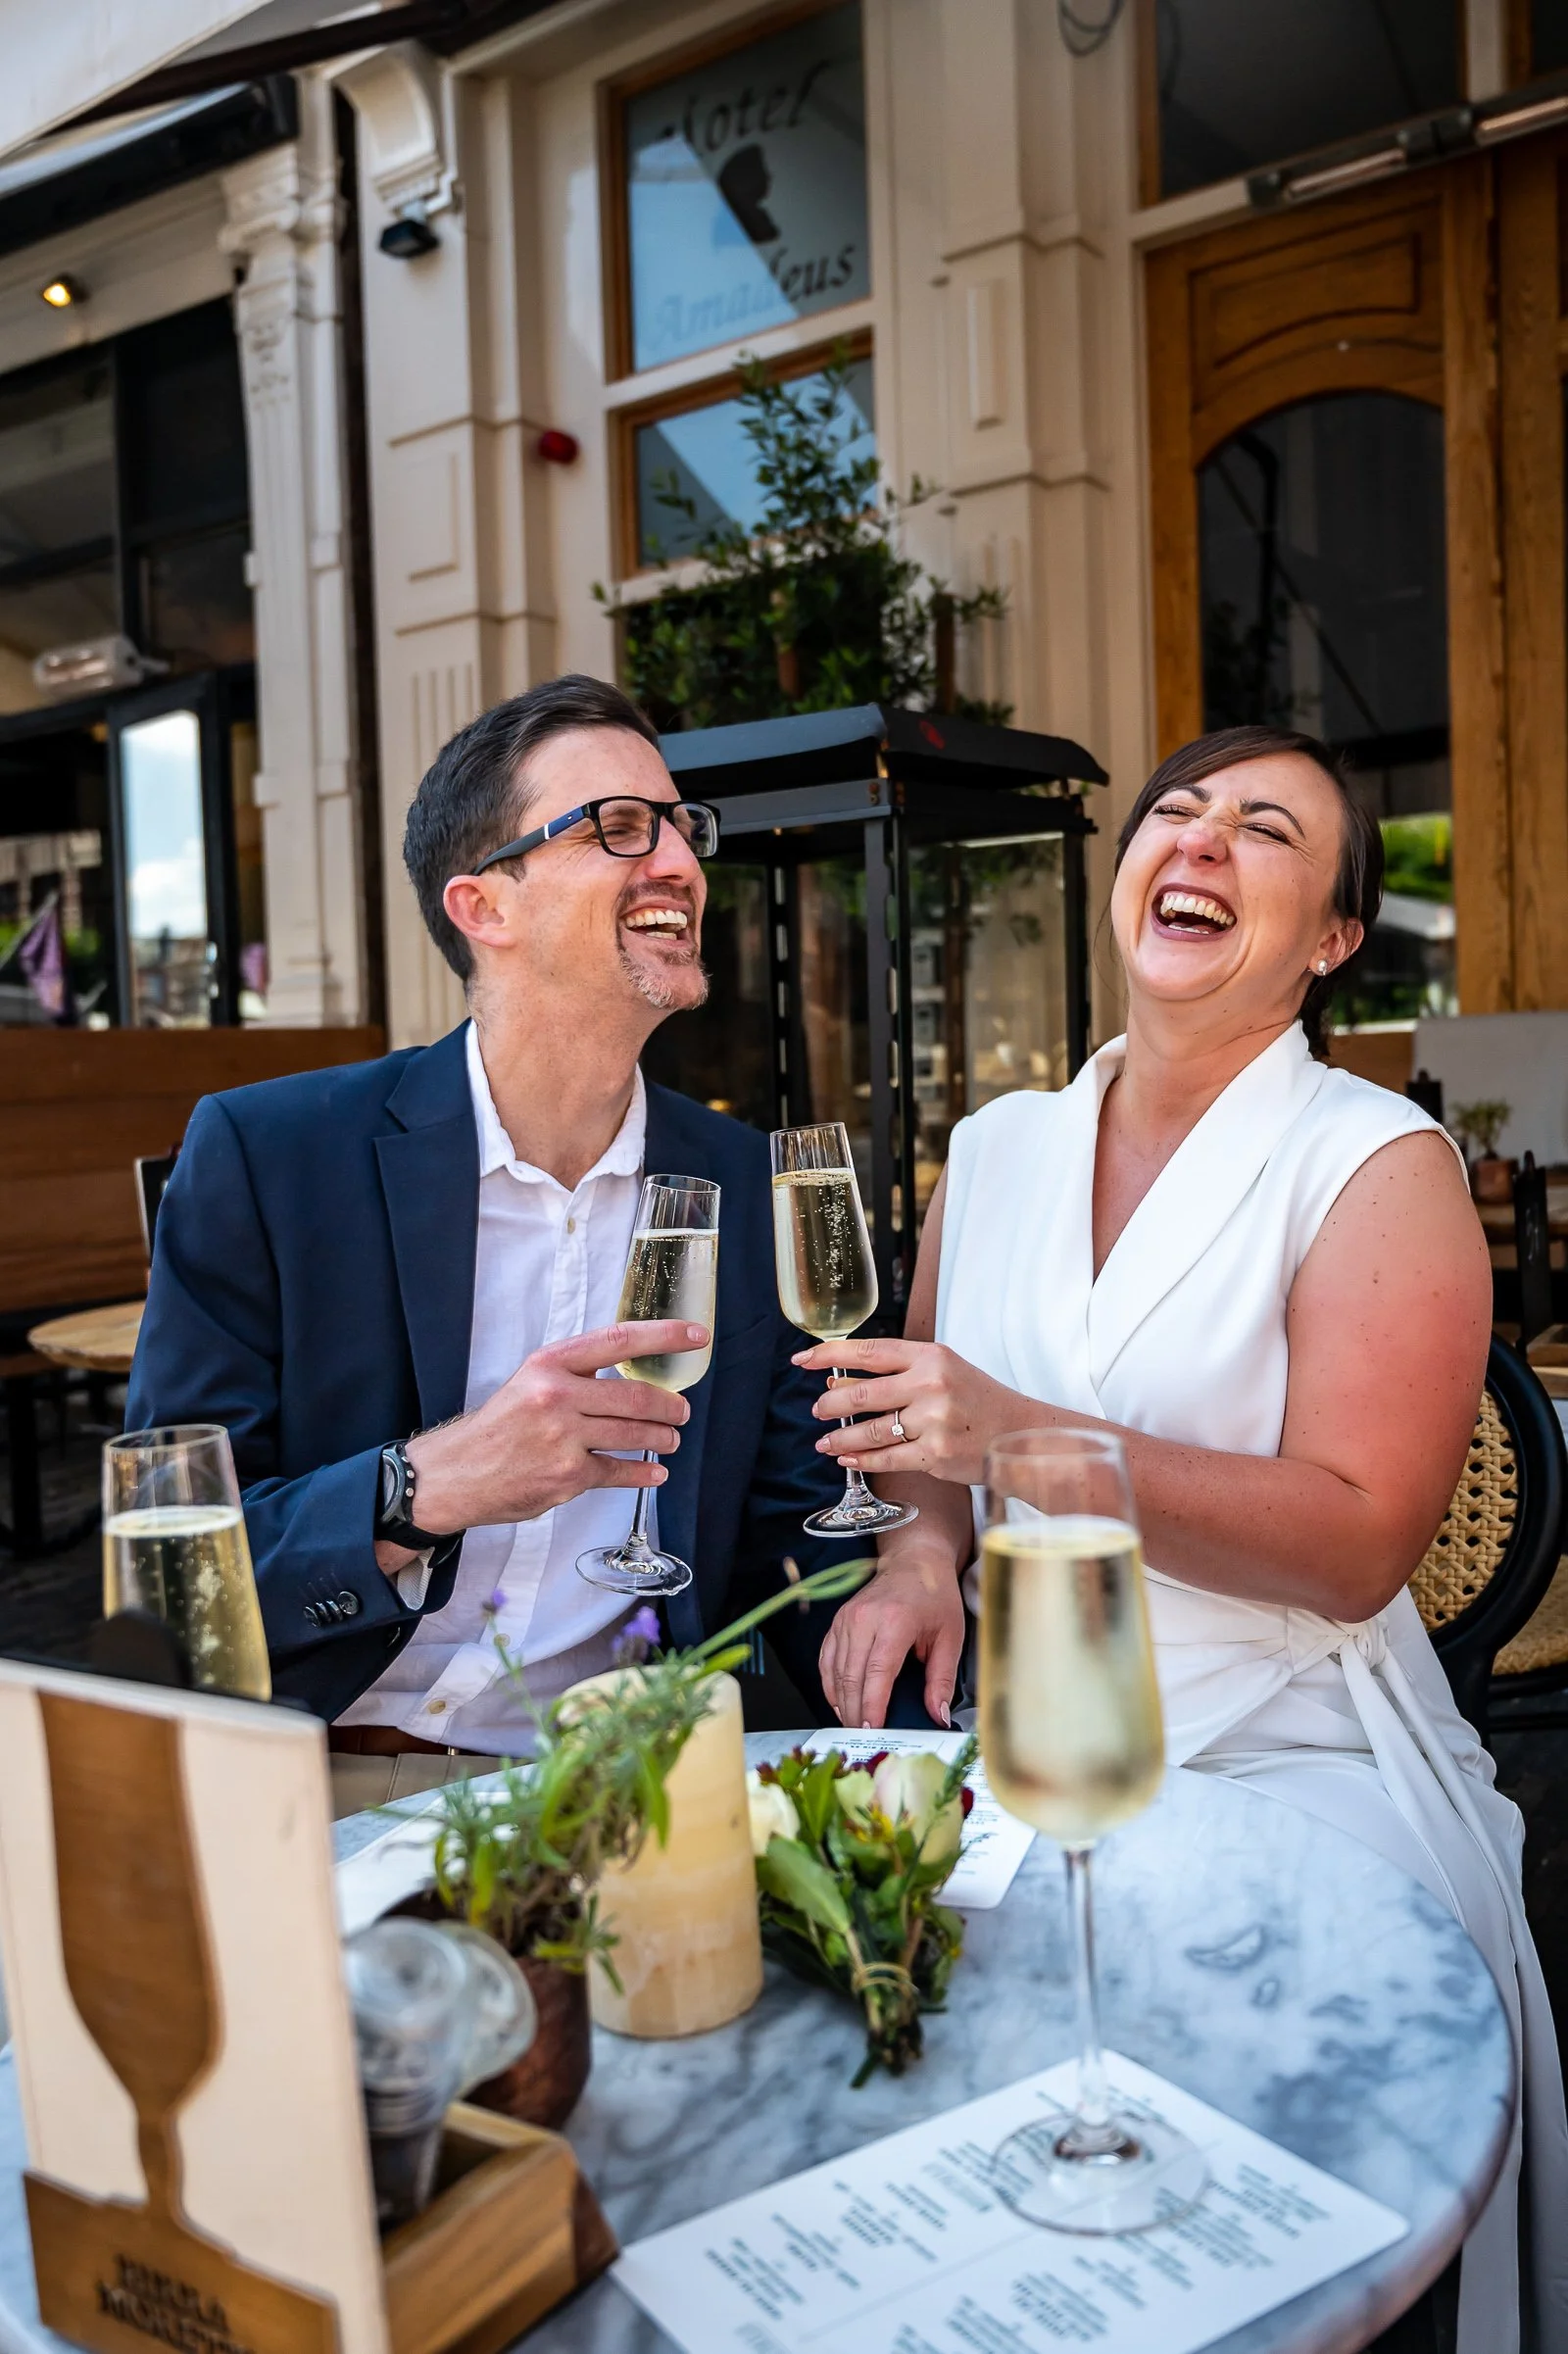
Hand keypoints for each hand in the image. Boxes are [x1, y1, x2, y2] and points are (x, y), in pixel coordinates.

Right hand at [395, 1320, 704, 1551]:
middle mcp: (557, 1397)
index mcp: (550, 1365)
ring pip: (634, 1434)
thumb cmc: (498, 1427)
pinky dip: (643, 1473)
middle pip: (635, 1395)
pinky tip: (654, 1472)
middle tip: (681, 1410)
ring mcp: (563, 1439)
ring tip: (670, 1439)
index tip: (695, 1336)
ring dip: (661, 1438)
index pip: (619, 1340)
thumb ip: (577, 1375)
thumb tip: (631, 1372)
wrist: (457, 1473)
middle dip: (669, 1404)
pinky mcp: (567, 1476)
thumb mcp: (531, 1381)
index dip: (664, 1336)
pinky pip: (619, 1471)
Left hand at [796, 1337, 1038, 1489]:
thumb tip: (837, 1380)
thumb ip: (897, 1371)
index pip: (868, 1352)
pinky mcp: (936, 1454)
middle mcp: (930, 1385)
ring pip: (870, 1431)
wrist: (1018, 1432)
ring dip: (840, 1438)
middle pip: (862, 1395)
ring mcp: (933, 1421)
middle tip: (816, 1409)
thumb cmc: (976, 1398)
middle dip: (830, 1404)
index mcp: (929, 1356)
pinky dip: (862, 1460)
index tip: (802, 1360)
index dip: (829, 1356)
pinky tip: (847, 1459)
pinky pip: (888, 1458)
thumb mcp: (942, 1369)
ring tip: (824, 1441)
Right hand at [819, 1553, 965, 1728]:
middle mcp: (864, 1619)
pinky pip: (826, 1660)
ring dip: (842, 1703)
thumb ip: (942, 1679)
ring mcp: (846, 1619)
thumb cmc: (935, 1596)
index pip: (876, 1674)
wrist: (914, 1561)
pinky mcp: (837, 1621)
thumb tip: (938, 1717)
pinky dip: (831, 1685)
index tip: (873, 1731)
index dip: (872, 1707)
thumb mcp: (950, 1637)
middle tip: (864, 1738)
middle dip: (856, 1713)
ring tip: (854, 1726)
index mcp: (894, 1622)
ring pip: (834, 1672)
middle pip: (851, 1677)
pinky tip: (842, 1703)